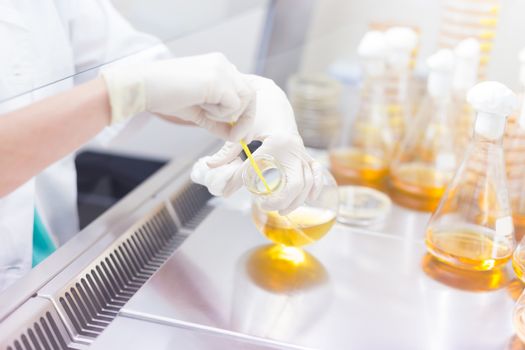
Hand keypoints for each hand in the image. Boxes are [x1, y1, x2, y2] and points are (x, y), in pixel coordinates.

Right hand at [101, 52, 254, 140]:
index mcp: (219, 67)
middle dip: (246, 120)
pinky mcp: (218, 79)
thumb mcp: (198, 111)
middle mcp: (223, 64)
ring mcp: (222, 69)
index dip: (245, 114)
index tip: (241, 135)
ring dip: (229, 115)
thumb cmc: (165, 97)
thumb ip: (218, 121)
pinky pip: (234, 106)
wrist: (143, 87)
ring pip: (245, 99)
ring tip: (205, 111)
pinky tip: (201, 107)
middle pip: (250, 95)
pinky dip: (220, 114)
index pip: (243, 91)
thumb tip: (235, 136)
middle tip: (235, 137)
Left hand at [191, 76, 323, 214]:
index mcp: (277, 142)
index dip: (240, 182)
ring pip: (306, 181)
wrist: (273, 99)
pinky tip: (310, 198)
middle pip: (295, 182)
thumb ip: (228, 150)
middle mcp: (293, 148)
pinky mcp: (304, 153)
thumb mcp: (241, 130)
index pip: (257, 168)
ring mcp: (301, 151)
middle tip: (265, 206)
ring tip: (282, 210)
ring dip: (297, 199)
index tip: (227, 192)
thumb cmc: (257, 113)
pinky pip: (315, 171)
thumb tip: (211, 166)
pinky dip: (315, 185)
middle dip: (282, 199)